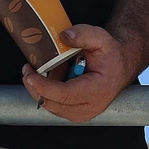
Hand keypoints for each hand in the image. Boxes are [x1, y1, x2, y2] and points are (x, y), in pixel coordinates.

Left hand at [20, 24, 135, 122]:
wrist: (119, 67)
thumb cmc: (110, 54)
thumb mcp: (101, 38)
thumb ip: (83, 34)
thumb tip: (64, 36)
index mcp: (98, 90)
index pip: (65, 95)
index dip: (43, 86)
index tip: (29, 74)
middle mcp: (90, 107)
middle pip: (52, 103)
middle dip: (36, 86)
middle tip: (29, 68)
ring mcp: (82, 114)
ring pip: (50, 106)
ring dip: (43, 89)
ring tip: (50, 69)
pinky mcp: (75, 114)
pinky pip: (54, 106)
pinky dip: (49, 92)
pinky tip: (55, 78)